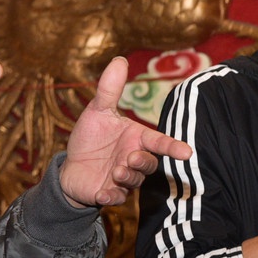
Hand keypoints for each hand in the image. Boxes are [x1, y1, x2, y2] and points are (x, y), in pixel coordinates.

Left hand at [61, 57, 193, 207]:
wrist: (70, 167)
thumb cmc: (90, 139)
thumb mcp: (97, 111)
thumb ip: (110, 89)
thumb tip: (120, 59)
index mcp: (137, 139)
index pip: (159, 142)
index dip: (173, 147)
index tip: (187, 152)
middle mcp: (134, 159)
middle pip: (150, 163)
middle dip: (143, 162)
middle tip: (129, 158)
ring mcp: (123, 179)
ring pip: (136, 181)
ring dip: (128, 177)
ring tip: (115, 171)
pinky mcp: (109, 193)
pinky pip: (116, 198)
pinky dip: (111, 197)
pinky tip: (102, 193)